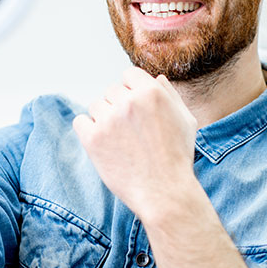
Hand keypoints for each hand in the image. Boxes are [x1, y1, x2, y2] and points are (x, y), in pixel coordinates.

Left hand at [72, 67, 197, 218]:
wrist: (164, 193)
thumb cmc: (177, 158)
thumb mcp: (186, 121)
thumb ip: (170, 95)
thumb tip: (156, 78)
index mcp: (151, 92)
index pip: (129, 74)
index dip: (132, 90)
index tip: (135, 109)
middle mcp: (129, 102)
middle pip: (111, 91)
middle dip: (118, 107)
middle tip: (130, 131)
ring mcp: (109, 120)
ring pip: (96, 106)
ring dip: (104, 119)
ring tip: (120, 141)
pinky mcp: (93, 139)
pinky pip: (80, 122)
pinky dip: (88, 131)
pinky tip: (103, 144)